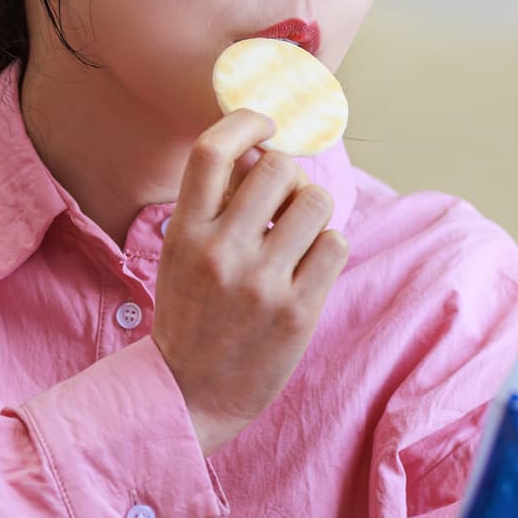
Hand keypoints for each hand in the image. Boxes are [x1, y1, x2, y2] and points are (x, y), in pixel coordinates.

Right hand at [152, 109, 350, 455]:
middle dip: (291, 176)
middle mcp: (220, 252)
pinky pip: (336, 244)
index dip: (246, 122)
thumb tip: (264, 148)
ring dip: (314, 210)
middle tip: (285, 202)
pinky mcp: (297, 312)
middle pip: (279, 167)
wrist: (190, 395)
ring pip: (316, 201)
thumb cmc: (192, 314)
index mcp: (184, 232)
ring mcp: (261, 284)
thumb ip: (215, 204)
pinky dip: (328, 247)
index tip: (265, 124)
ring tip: (299, 236)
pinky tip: (309, 268)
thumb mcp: (181, 253)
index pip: (212, 151)